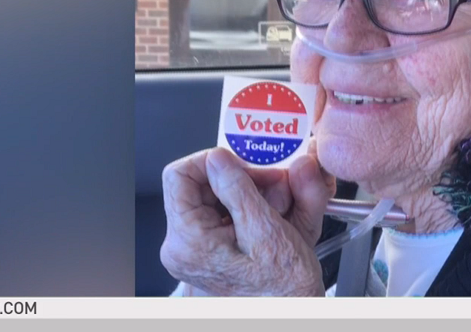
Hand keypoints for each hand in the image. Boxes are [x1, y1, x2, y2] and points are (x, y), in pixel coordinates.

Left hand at [160, 143, 333, 295]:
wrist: (292, 311)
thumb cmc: (283, 287)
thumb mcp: (266, 230)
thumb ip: (238, 188)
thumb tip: (217, 158)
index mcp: (188, 240)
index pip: (179, 175)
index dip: (212, 161)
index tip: (243, 162)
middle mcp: (183, 246)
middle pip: (200, 185)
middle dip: (242, 177)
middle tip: (276, 182)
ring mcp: (195, 249)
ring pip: (217, 196)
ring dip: (253, 191)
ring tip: (283, 202)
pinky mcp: (209, 250)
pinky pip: (225, 213)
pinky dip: (252, 206)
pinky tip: (275, 214)